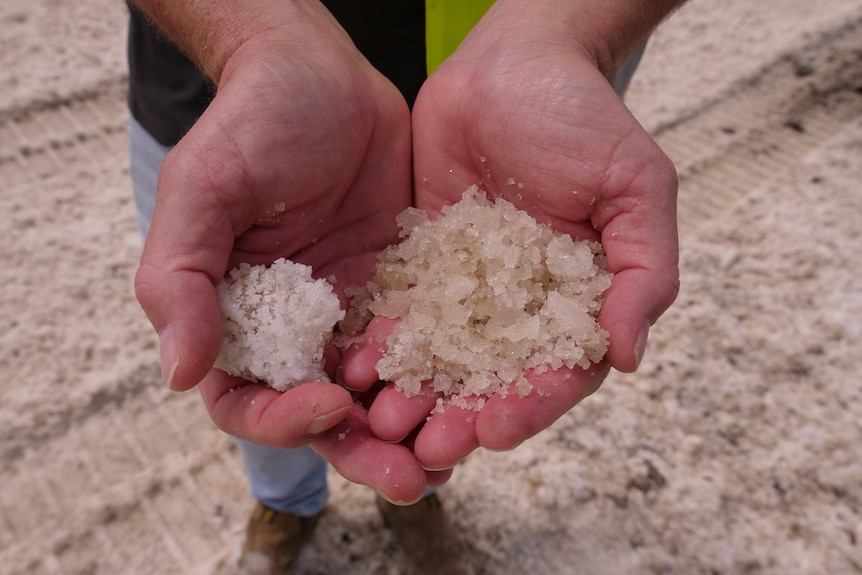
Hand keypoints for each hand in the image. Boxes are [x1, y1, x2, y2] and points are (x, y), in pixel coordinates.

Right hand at [132, 6, 432, 501]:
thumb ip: (182, 279)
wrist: (320, 74)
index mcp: (237, 319)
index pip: (250, 399)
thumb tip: (179, 373)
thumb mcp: (203, 191)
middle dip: (363, 450)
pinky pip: (421, 343)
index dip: (284, 420)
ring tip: (453, 456)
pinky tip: (477, 394)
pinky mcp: (399, 288)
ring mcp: (349, 311)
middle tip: (411, 480)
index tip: (329, 406)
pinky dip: (443, 374)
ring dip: (411, 429)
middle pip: (323, 413)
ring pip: (378, 392)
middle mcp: (294, 327)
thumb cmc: (250, 123)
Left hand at [344, 1, 679, 469]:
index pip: (558, 372)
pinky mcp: (423, 263)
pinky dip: (382, 342)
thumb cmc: (586, 119)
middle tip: (427, 450)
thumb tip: (628, 357)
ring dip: (415, 394)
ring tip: (383, 420)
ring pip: (441, 356)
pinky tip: (357, 366)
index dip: (531, 406)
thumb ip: (642, 270)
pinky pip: (402, 311)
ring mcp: (469, 289)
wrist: (514, 65)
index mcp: (579, 301)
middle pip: (492, 379)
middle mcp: (522, 307)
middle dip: (461, 417)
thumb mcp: (636, 187)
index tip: (495, 431)